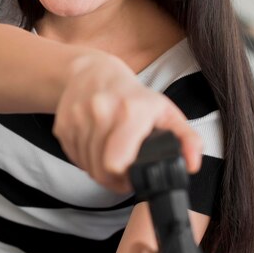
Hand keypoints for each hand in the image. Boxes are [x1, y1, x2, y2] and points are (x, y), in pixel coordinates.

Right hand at [53, 53, 202, 191]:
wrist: (93, 73)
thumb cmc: (132, 96)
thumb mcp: (165, 112)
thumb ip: (185, 139)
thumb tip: (191, 164)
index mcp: (130, 111)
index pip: (116, 163)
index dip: (126, 179)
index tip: (133, 176)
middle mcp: (101, 112)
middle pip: (100, 170)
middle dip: (113, 179)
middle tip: (123, 173)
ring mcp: (78, 118)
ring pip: (86, 166)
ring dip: (98, 170)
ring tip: (110, 158)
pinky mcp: (62, 125)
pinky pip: (73, 158)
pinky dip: (85, 160)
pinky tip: (96, 149)